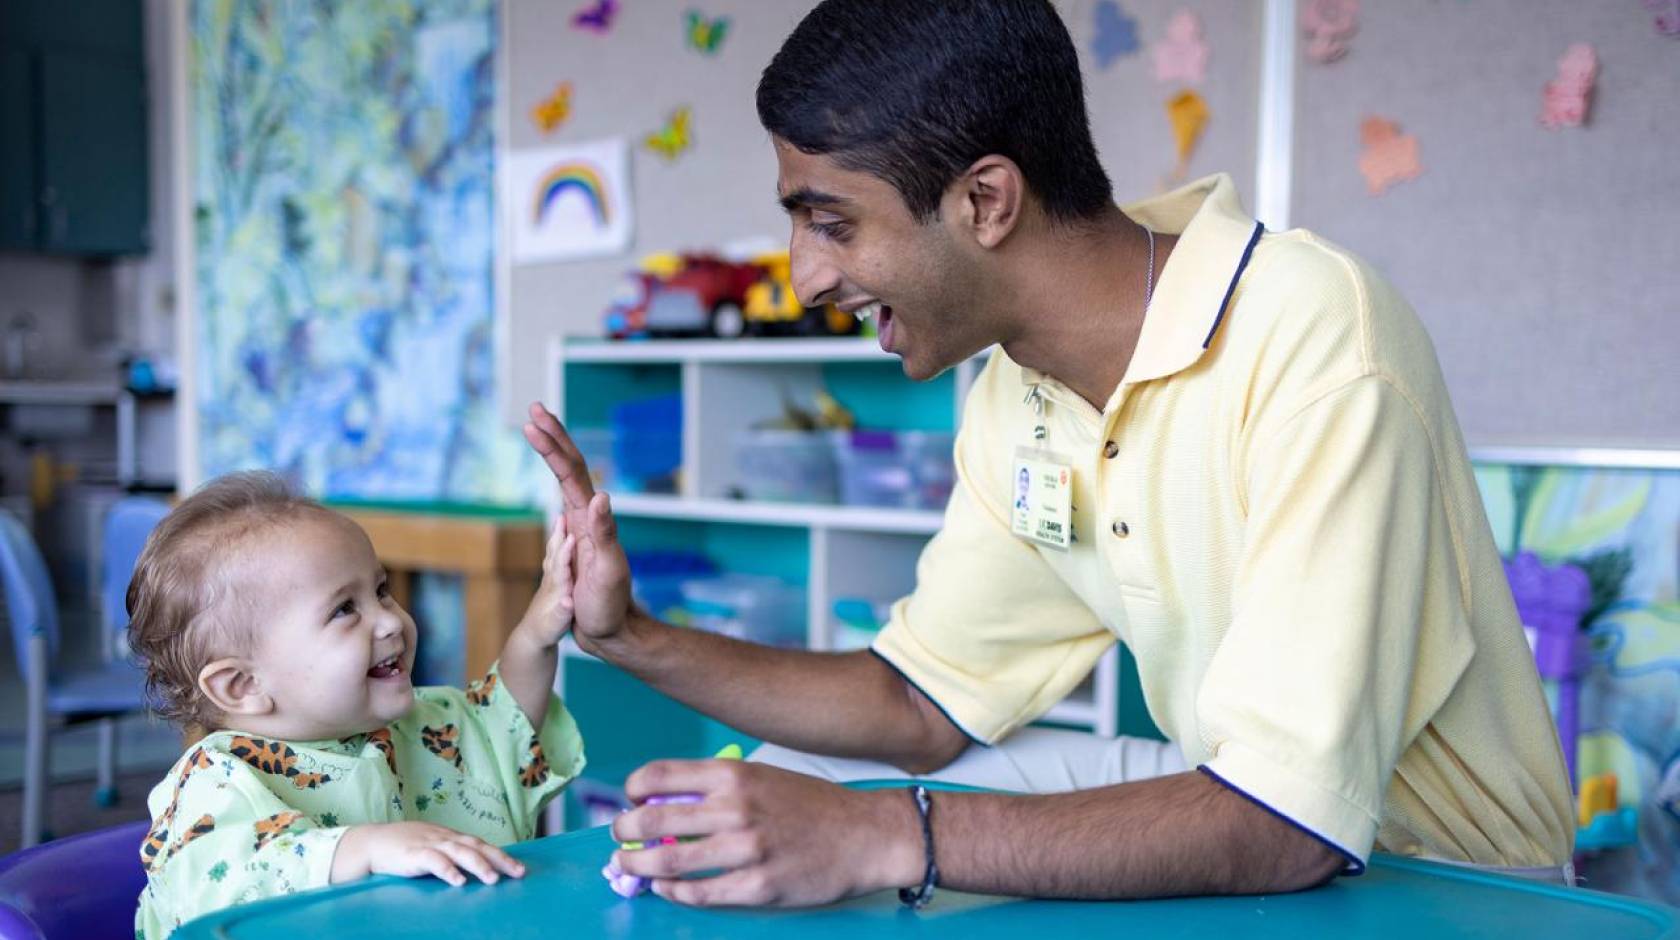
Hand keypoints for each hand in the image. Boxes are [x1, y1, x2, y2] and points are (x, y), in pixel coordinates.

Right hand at [331, 822, 526, 886]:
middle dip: (499, 860)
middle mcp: (445, 839)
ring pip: (460, 852)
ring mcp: (430, 844)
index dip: (501, 856)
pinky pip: (434, 861)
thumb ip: (451, 855)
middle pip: (477, 847)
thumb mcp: (432, 847)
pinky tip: (458, 881)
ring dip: (478, 865)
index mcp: (451, 838)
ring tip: (493, 879)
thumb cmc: (404, 847)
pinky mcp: (414, 855)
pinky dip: (448, 870)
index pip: (482, 845)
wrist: (371, 843)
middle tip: (518, 873)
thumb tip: (474, 869)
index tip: (520, 869)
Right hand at [522, 402, 632, 654]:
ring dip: (554, 448)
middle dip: (553, 434)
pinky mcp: (578, 537)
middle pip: (570, 465)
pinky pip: (566, 494)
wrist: (614, 631)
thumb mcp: (608, 572)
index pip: (571, 472)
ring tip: (538, 427)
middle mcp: (588, 516)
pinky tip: (554, 469)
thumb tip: (601, 496)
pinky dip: (557, 473)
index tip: (533, 421)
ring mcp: (584, 525)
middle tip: (533, 408)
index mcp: (591, 519)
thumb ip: (605, 535)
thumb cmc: (609, 606)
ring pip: (568, 476)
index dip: (552, 444)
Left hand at [608, 760, 923, 906]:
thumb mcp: (764, 778)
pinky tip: (669, 889)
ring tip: (630, 868)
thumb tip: (665, 804)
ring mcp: (746, 850)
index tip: (631, 799)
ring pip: (668, 862)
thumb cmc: (812, 806)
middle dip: (625, 831)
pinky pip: (699, 893)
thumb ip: (718, 788)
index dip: (634, 789)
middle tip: (621, 839)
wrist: (865, 835)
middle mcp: (735, 808)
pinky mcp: (757, 886)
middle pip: (654, 820)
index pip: (660, 775)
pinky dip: (675, 892)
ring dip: (639, 867)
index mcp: (734, 775)